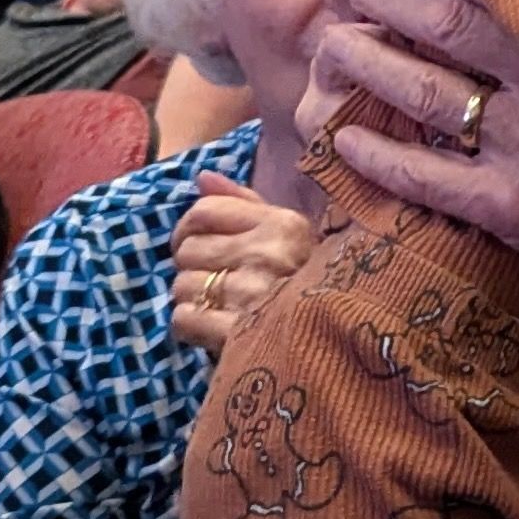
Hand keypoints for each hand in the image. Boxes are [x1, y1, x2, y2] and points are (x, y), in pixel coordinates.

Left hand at [168, 170, 321, 352]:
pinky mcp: (238, 335)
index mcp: (283, 225)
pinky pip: (184, 319)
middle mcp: (268, 254)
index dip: (190, 229)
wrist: (336, 341)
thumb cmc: (308, 283)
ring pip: (182, 285)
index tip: (201, 244)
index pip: (203, 212)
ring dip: (195, 298)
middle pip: (187, 249)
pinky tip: (215, 326)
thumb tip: (202, 176)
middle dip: (195, 266)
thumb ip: (244, 202)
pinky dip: (193, 325)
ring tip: (222, 305)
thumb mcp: (290, 235)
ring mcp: (253, 295)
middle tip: (217, 281)